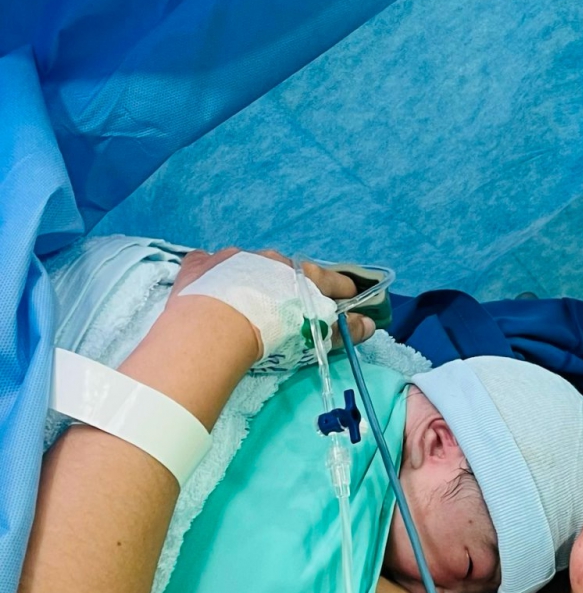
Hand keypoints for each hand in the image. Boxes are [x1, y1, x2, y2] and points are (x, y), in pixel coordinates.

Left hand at [168, 249, 373, 360]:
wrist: (217, 326)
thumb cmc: (273, 332)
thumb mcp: (314, 335)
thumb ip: (343, 329)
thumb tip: (370, 324)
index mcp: (300, 273)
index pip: (328, 279)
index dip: (339, 289)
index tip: (346, 297)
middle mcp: (269, 258)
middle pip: (286, 271)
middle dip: (289, 284)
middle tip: (286, 304)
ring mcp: (233, 257)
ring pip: (248, 264)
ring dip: (250, 278)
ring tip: (246, 299)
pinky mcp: (200, 264)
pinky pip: (209, 263)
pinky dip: (213, 273)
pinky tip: (209, 287)